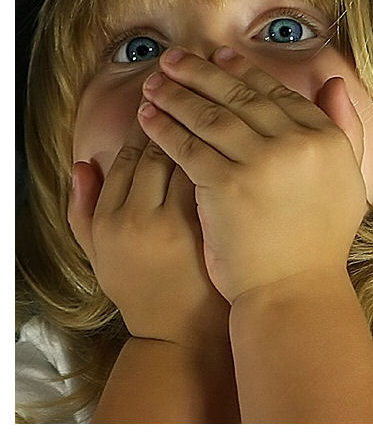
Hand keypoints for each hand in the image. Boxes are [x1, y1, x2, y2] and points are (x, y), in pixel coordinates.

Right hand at [67, 116, 229, 343]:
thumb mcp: (96, 253)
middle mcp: (138, 215)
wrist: (178, 332)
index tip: (157, 112)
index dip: (142, 129)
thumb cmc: (137, 288)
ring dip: (196, 132)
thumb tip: (81, 164)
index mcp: (109, 218)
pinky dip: (217, 157)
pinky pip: (211, 178)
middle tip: (186, 104)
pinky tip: (227, 143)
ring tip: (208, 116)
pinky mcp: (206, 228)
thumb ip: (82, 207)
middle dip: (171, 121)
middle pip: (155, 150)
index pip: (124, 156)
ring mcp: (175, 222)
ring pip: (185, 158)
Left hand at [138, 47, 366, 302]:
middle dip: (200, 72)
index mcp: (324, 137)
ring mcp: (261, 162)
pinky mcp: (226, 184)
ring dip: (176, 94)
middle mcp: (296, 142)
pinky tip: (146, 117)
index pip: (275, 92)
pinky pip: (189, 146)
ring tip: (152, 82)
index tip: (217, 55)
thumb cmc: (319, 240)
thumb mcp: (347, 180)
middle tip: (172, 58)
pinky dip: (164, 129)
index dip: (242, 71)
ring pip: (209, 116)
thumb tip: (333, 82)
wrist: (294, 289)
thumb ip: (345, 128)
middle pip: (239, 96)